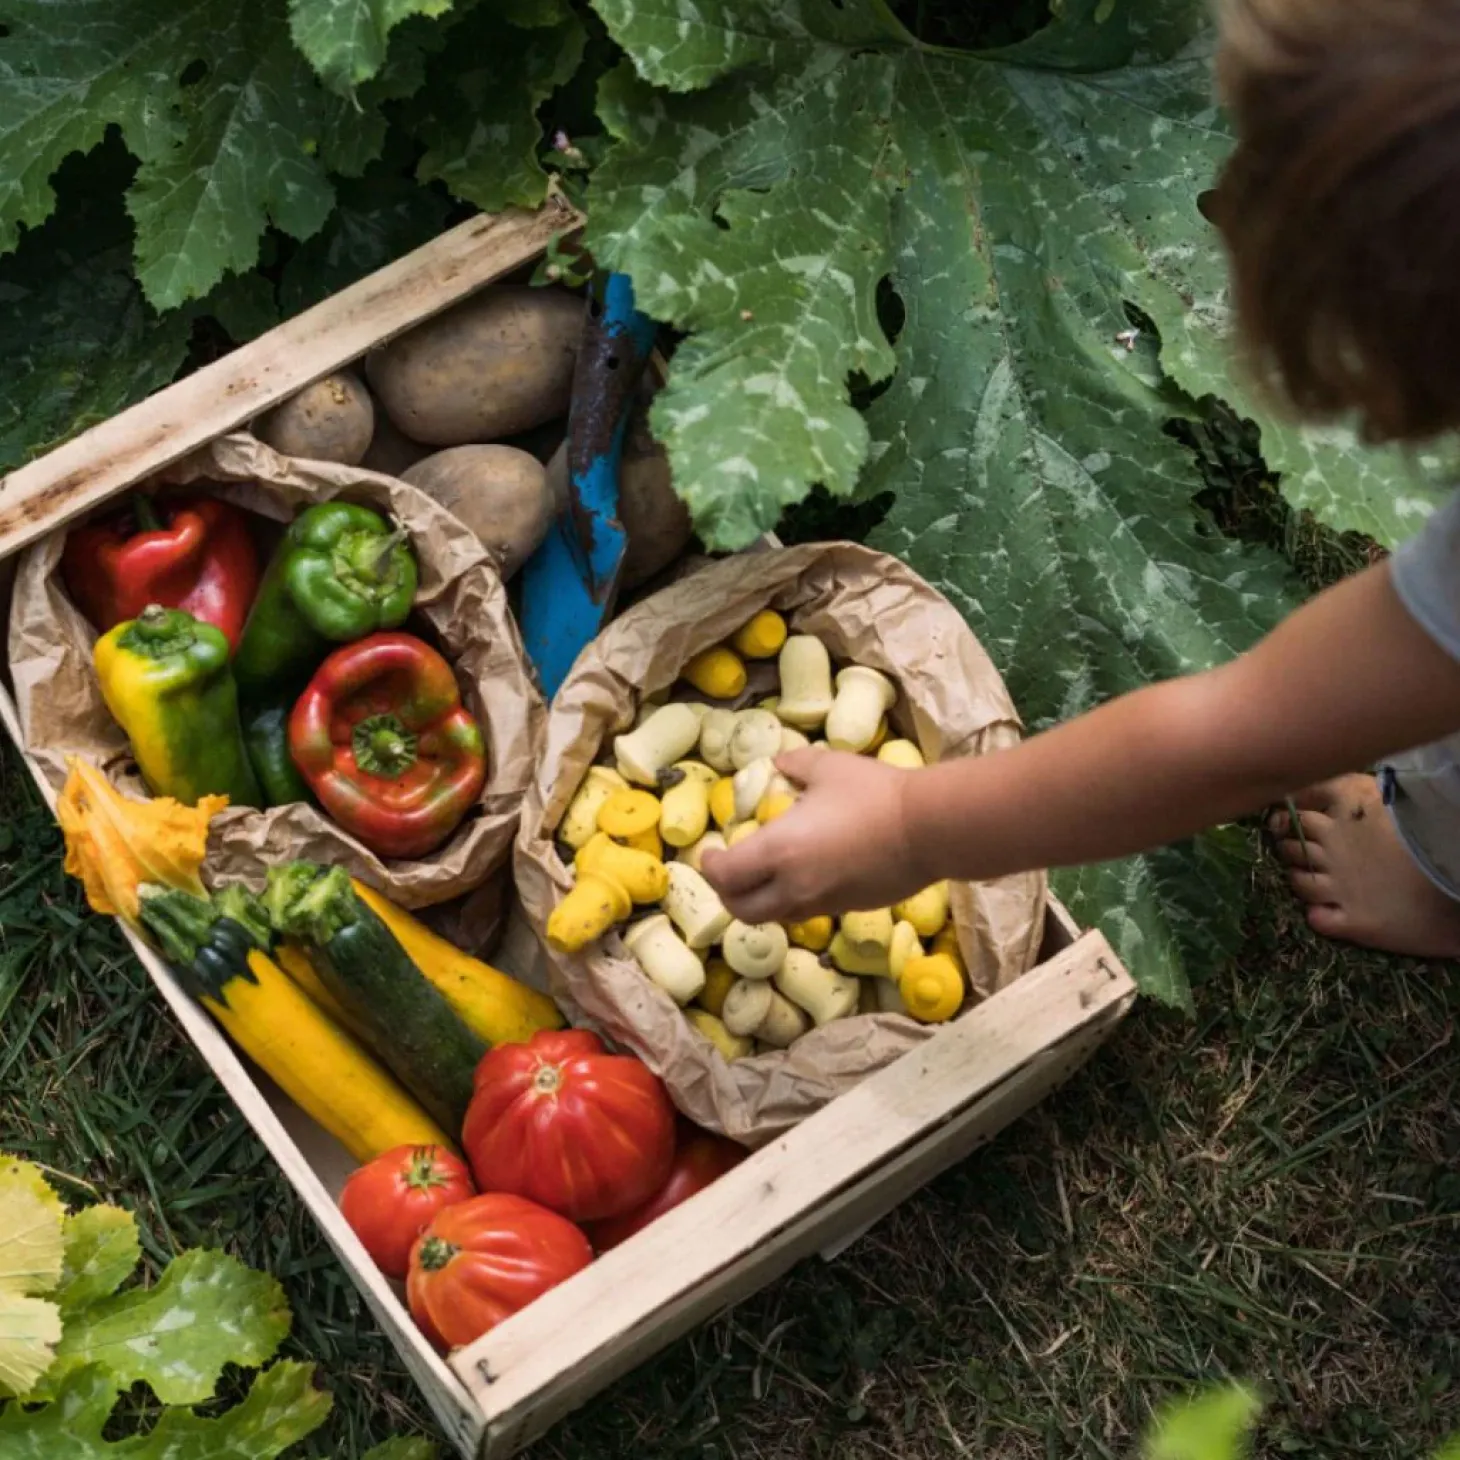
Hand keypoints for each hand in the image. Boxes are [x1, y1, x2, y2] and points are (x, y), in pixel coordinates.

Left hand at [700, 748, 929, 923]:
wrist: (928, 829)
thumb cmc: (874, 794)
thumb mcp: (828, 767)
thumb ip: (795, 765)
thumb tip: (778, 765)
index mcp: (779, 852)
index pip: (725, 875)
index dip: (709, 866)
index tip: (710, 851)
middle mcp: (793, 887)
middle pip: (742, 909)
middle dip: (727, 893)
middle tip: (728, 871)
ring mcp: (822, 903)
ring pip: (775, 916)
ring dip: (759, 900)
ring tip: (763, 876)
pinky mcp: (847, 909)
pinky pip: (806, 911)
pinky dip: (792, 900)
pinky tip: (805, 876)